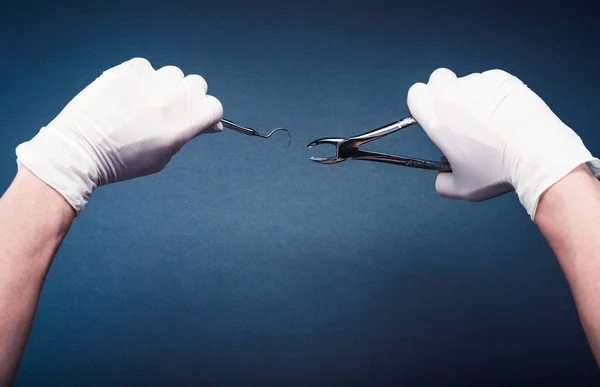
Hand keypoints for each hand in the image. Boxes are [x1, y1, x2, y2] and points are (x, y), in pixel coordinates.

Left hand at [16, 57, 222, 213]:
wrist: (81, 150)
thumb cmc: (124, 161)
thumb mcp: (164, 156)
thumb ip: (188, 134)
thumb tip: (209, 123)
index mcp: (184, 123)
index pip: (214, 106)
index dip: (208, 114)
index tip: (198, 119)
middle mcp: (171, 98)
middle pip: (197, 85)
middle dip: (189, 97)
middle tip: (170, 111)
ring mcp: (149, 81)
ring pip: (172, 74)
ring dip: (165, 86)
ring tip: (144, 103)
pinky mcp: (127, 70)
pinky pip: (145, 68)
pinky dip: (141, 79)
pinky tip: (127, 95)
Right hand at [407, 68, 598, 218]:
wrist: (537, 154)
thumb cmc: (498, 172)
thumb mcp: (462, 188)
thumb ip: (442, 182)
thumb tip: (441, 178)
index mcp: (435, 118)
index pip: (414, 94)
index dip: (422, 104)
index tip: (434, 115)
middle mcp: (452, 95)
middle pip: (438, 80)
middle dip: (444, 93)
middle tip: (460, 115)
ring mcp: (478, 83)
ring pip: (467, 83)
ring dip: (473, 96)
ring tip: (493, 121)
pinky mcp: (502, 78)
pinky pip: (492, 82)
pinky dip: (496, 94)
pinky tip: (508, 114)